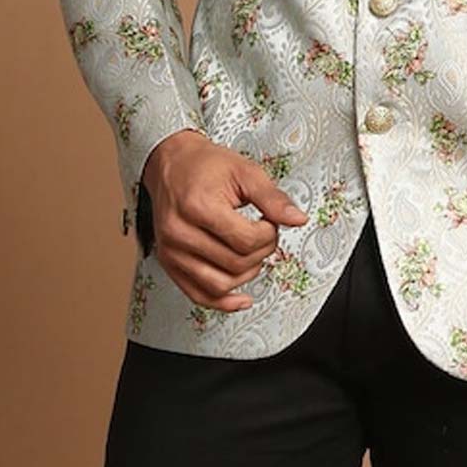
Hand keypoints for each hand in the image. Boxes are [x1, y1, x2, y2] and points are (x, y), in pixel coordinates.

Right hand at [141, 131, 309, 312]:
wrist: (172, 164)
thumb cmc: (205, 165)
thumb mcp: (244, 172)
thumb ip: (273, 198)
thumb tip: (297, 219)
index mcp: (198, 206)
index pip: (246, 240)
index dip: (269, 234)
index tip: (271, 222)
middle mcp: (180, 233)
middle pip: (234, 264)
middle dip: (261, 252)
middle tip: (265, 234)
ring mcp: (171, 251)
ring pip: (219, 285)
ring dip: (246, 275)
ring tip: (253, 253)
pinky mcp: (169, 263)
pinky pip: (197, 295)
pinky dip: (222, 302)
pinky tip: (240, 298)